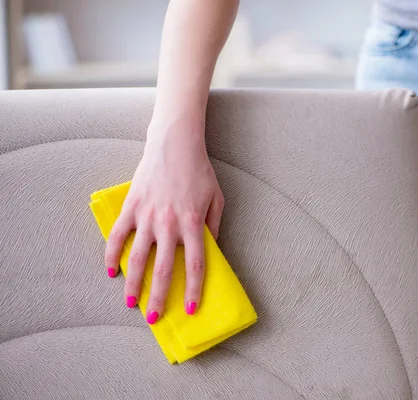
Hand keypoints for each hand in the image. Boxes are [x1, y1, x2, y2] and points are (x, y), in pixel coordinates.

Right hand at [104, 121, 223, 323]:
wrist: (175, 144)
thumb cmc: (200, 171)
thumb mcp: (217, 199)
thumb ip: (213, 227)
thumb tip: (211, 249)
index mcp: (193, 224)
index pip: (195, 266)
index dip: (192, 290)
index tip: (189, 309)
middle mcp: (169, 224)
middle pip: (163, 269)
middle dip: (158, 297)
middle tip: (154, 317)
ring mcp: (147, 216)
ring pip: (137, 258)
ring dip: (133, 284)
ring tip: (130, 303)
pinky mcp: (131, 207)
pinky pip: (117, 235)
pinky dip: (111, 255)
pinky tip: (110, 272)